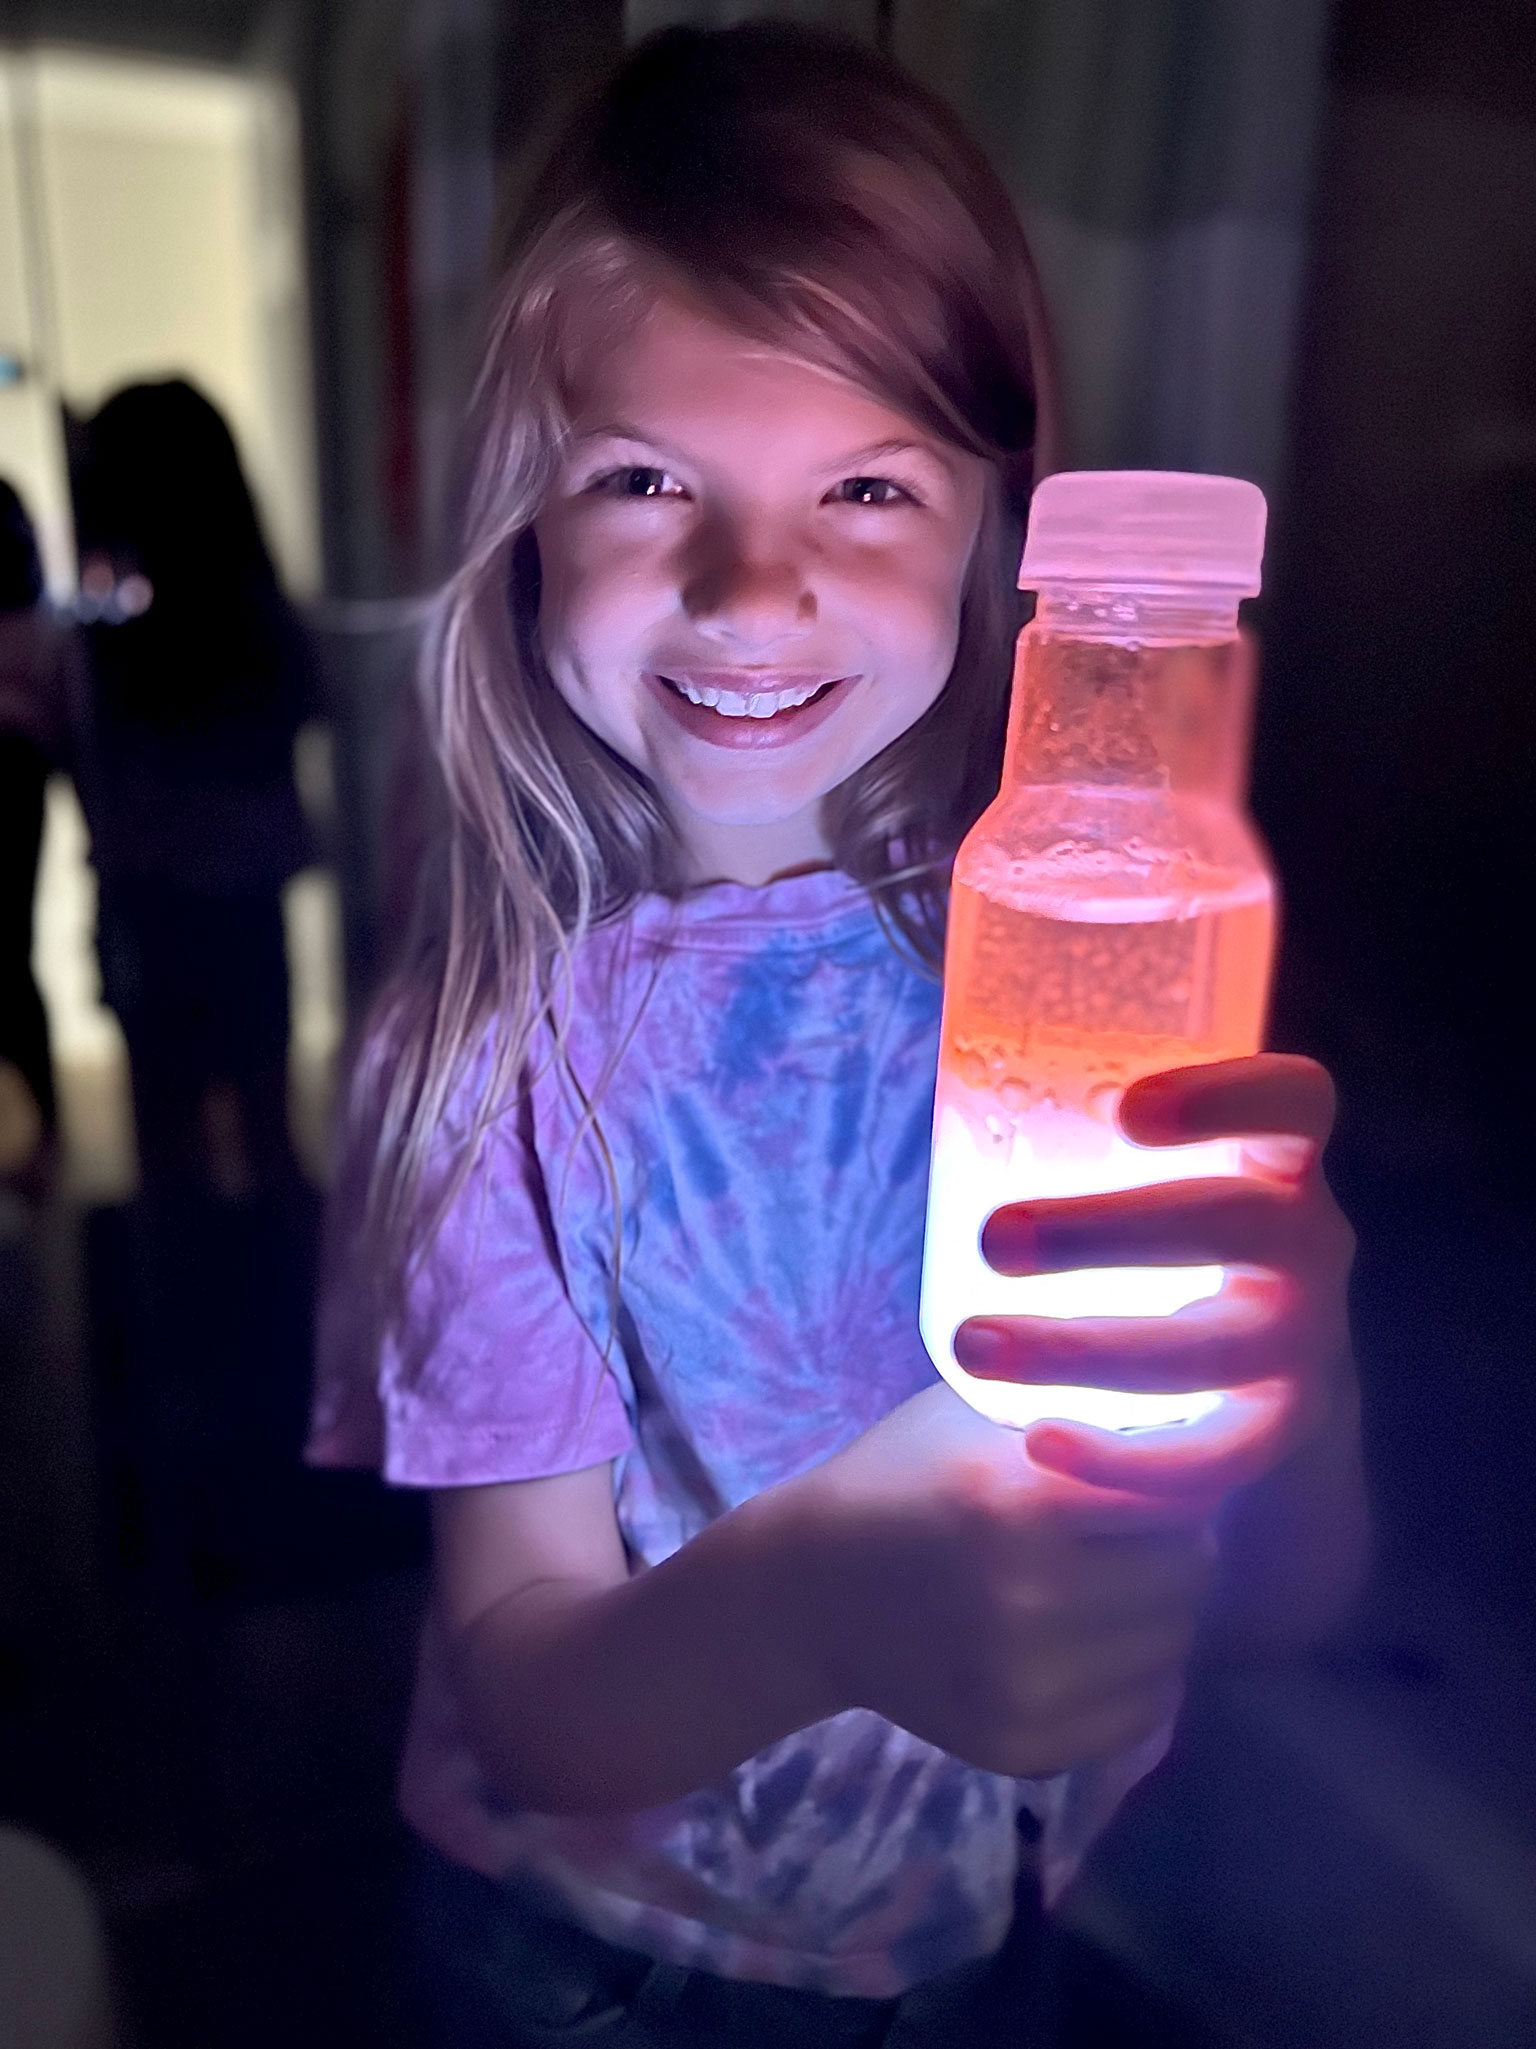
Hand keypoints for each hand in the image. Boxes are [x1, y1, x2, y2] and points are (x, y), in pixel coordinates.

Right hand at [792, 1382, 1216, 1776]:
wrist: (812, 1591)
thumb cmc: (904, 1475)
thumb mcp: (980, 1413)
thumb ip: (1080, 1414)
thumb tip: (1196, 1423)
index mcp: (1020, 1503)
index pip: (1181, 1492)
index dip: (1177, 1474)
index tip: (1152, 1469)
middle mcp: (1029, 1601)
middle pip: (1191, 1571)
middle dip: (1176, 1542)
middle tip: (1134, 1530)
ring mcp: (1027, 1686)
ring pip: (1176, 1644)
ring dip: (1159, 1609)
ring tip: (1108, 1580)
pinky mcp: (1025, 1748)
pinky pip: (1144, 1711)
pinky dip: (1137, 1673)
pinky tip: (1092, 1638)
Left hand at [952, 1054, 1356, 1500]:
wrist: (1253, 1386)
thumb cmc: (1163, 1241)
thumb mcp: (1147, 1166)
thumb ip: (1084, 1102)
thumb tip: (950, 1005)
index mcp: (1279, 1158)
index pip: (1300, 1102)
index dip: (1232, 1095)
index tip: (1127, 1107)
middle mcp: (1311, 1246)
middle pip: (1243, 1227)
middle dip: (1116, 1232)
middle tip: (996, 1240)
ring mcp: (1302, 1349)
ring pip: (1216, 1350)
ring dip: (1088, 1348)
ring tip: (971, 1343)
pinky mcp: (1270, 1441)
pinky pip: (1210, 1461)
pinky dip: (1125, 1461)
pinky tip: (1035, 1444)